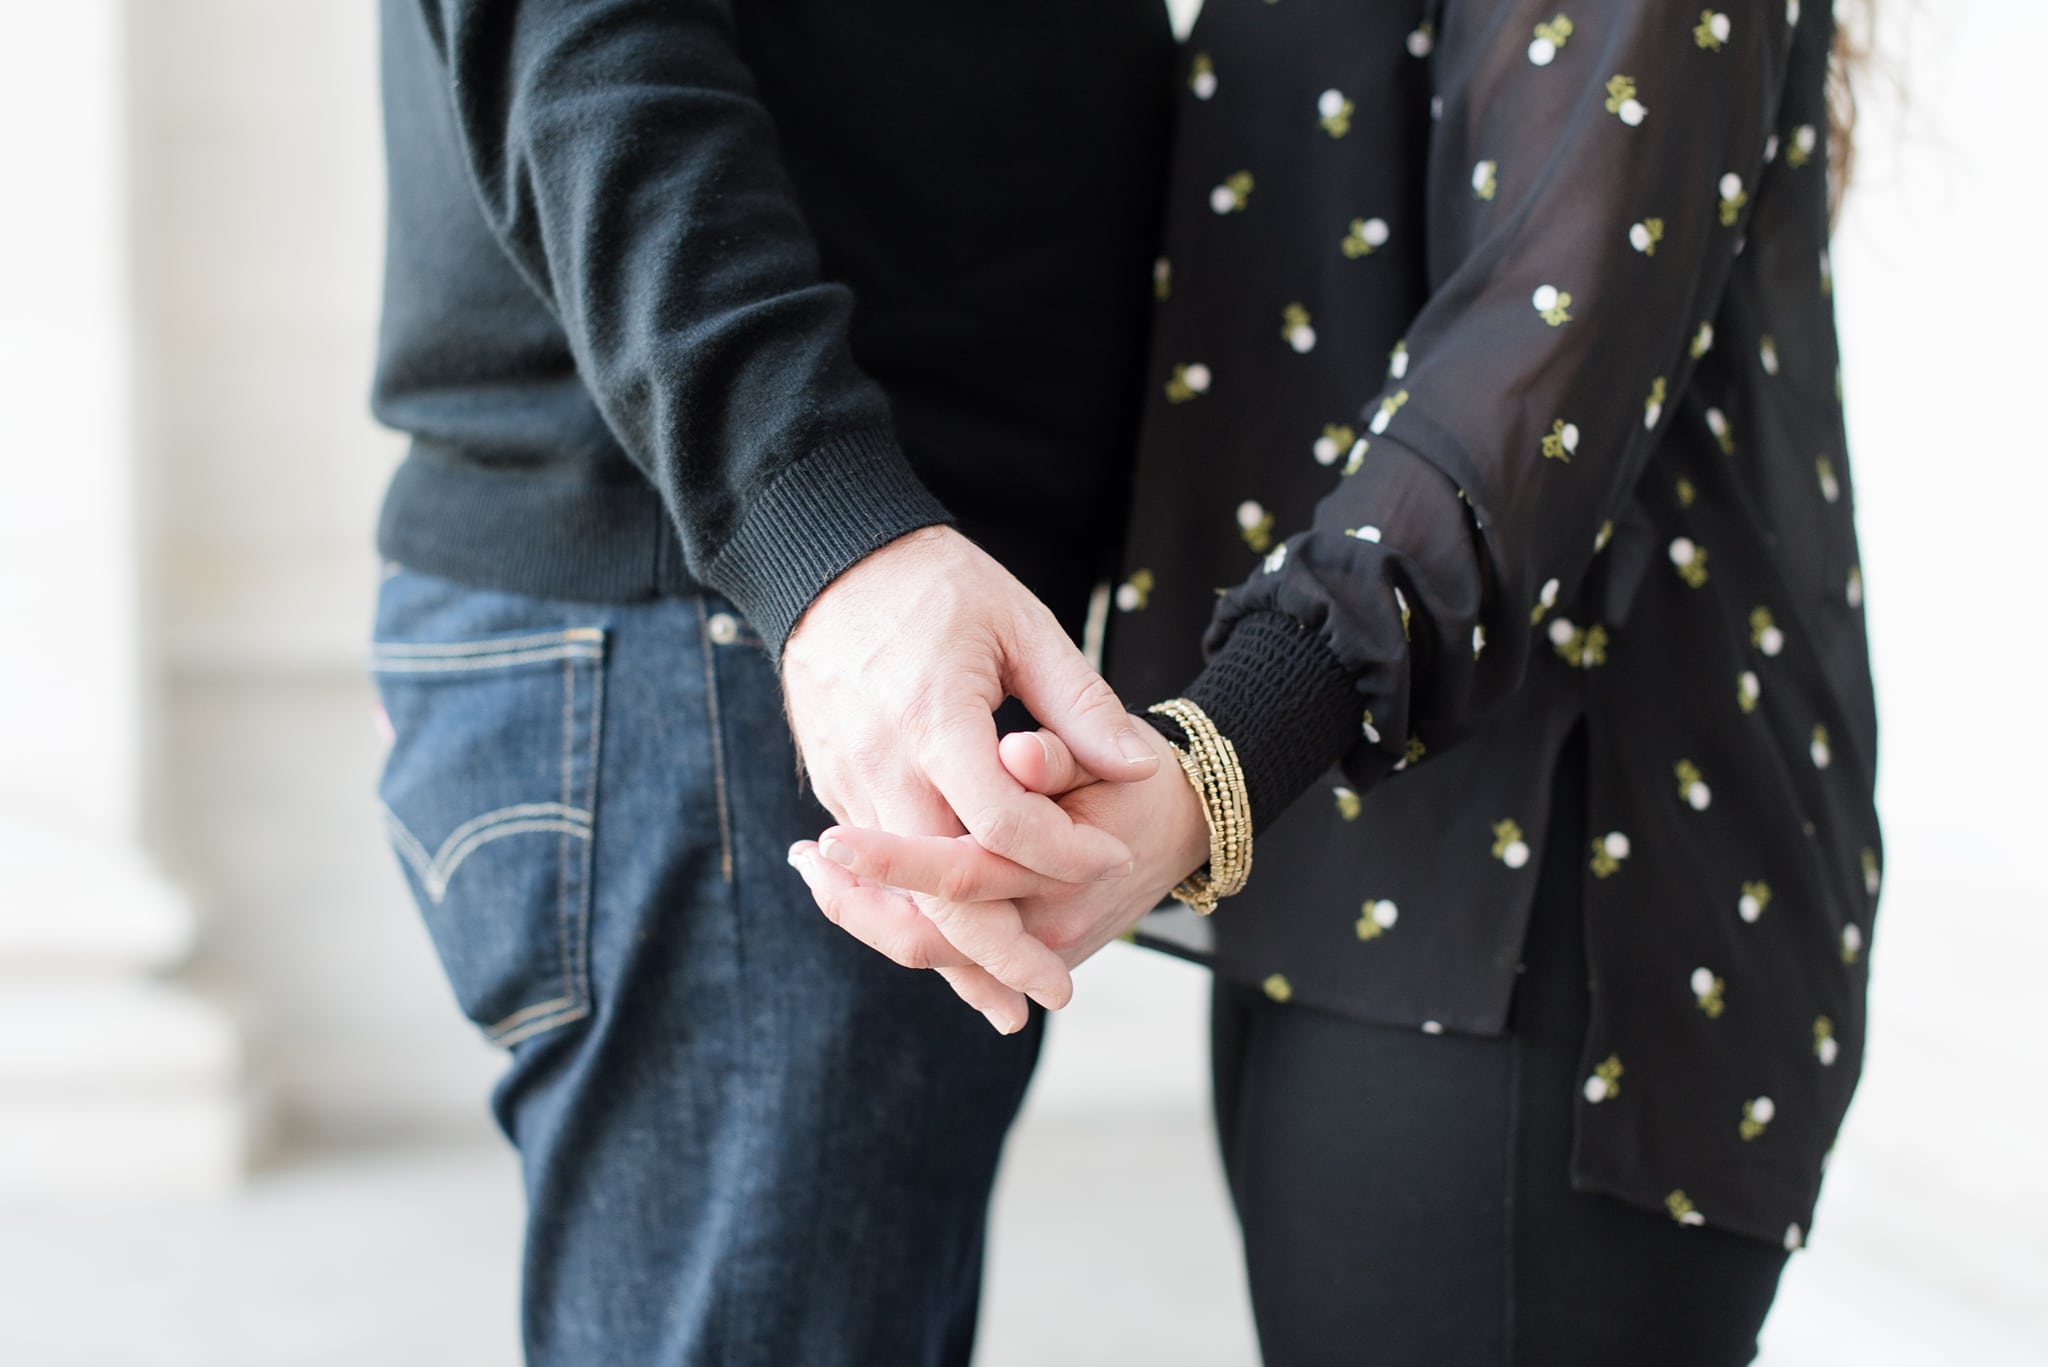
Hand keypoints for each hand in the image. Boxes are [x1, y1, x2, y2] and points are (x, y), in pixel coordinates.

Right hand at [779, 526, 1161, 1023]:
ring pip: (898, 902)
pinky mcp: (835, 790)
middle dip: (1002, 955)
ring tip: (1008, 999)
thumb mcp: (1021, 624)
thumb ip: (1078, 701)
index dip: (1065, 853)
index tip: (1112, 857)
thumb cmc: (935, 584)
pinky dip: (917, 917)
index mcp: (934, 721)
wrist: (825, 561)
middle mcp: (883, 766)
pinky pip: (876, 877)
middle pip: (941, 892)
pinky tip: (960, 946)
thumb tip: (1137, 765)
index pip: (1002, 824)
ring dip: (955, 956)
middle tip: (1058, 991)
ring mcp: (849, 785)